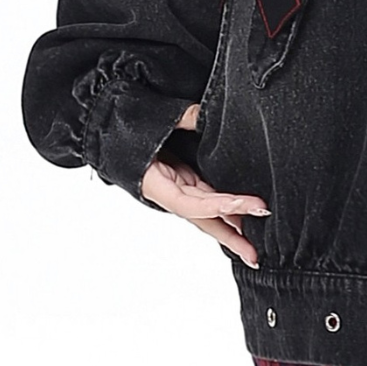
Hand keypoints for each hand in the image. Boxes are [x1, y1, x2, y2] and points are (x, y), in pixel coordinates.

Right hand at [141, 105, 268, 266]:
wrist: (111, 134)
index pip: (191, 202)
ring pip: (209, 216)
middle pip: (204, 219)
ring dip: (232, 231)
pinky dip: (227, 213)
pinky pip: (209, 203)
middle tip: (254, 252)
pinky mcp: (186, 184)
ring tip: (255, 250)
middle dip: (230, 237)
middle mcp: (170, 194)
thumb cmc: (127, 130)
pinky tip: (245, 223)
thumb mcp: (153, 122)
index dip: (217, 206)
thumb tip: (203, 113)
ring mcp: (179, 192)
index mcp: (157, 184)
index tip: (243, 205)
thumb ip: (181, 118)